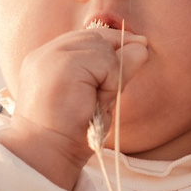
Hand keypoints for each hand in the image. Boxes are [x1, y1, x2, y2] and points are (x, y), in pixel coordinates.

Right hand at [0, 25, 148, 189]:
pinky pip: (104, 60)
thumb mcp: (98, 97)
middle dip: (112, 60)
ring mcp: (52, 56)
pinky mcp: (63, 64)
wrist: (47, 154)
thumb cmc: (70, 134)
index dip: (113, 47)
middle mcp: (46, 52)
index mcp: (48, 60)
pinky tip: (94, 101)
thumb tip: (143, 44)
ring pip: (102, 46)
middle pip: (96, 37)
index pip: (88, 38)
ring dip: (110, 73)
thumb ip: (116, 71)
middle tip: (105, 94)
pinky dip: (109, 79)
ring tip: (94, 101)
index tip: (127, 65)